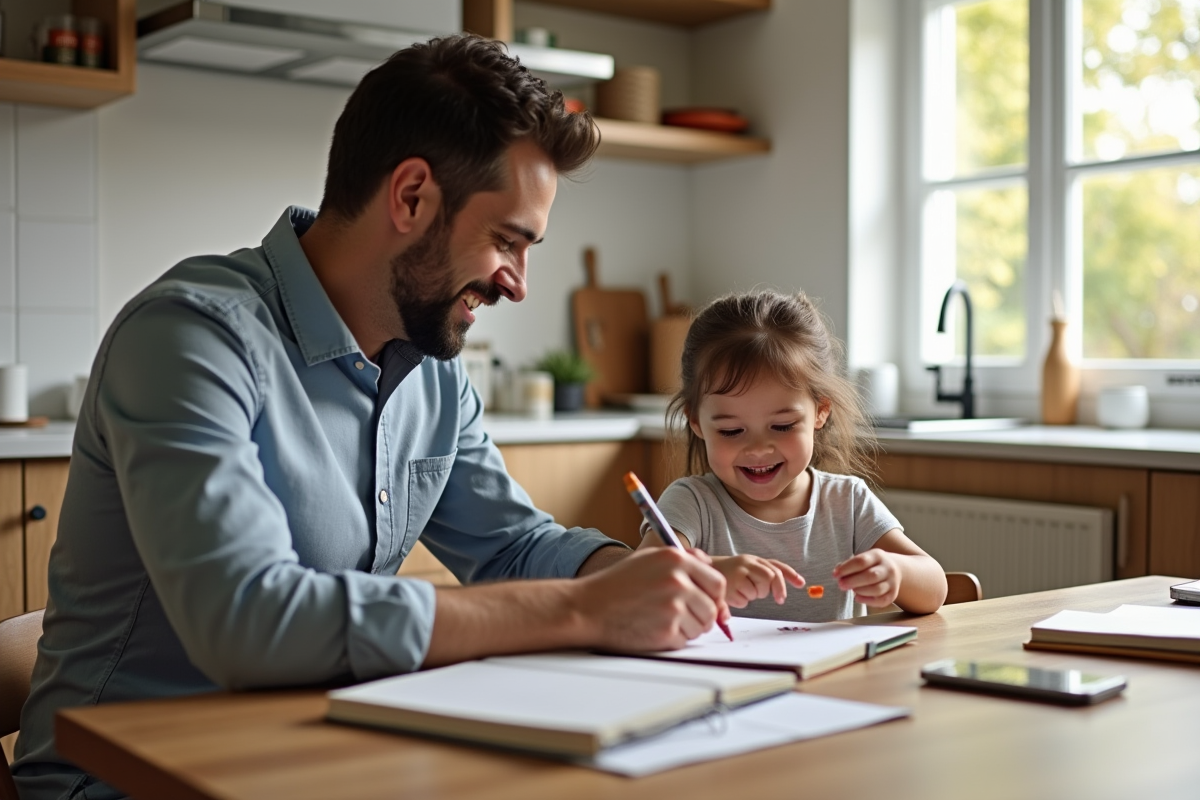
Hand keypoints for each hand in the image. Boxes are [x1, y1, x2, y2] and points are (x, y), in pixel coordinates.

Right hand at [570, 546, 728, 650]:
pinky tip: (653, 629)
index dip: (713, 595)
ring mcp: (673, 608)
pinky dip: (673, 639)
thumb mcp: (648, 559)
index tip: (705, 601)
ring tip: (662, 620)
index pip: (717, 582)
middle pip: (712, 608)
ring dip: (687, 628)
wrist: (588, 607)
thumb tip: (707, 564)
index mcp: (675, 559)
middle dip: (702, 615)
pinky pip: (684, 640)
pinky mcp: (666, 632)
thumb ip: (680, 558)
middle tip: (684, 616)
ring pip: (701, 626)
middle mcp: (677, 581)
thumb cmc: (616, 585)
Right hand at [710, 555, 803, 606]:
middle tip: (779, 599)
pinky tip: (733, 595)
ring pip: (759, 590)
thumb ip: (764, 573)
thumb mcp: (746, 569)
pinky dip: (742, 602)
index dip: (790, 574)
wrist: (701, 572)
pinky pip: (745, 599)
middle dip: (777, 589)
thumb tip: (790, 587)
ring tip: (743, 592)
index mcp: (752, 559)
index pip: (775, 565)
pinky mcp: (730, 585)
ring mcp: (738, 573)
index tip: (801, 583)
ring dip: (755, 595)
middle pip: (771, 576)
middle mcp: (746, 563)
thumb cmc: (728, 574)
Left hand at [834, 549, 901, 607]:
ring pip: (876, 589)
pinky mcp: (892, 595)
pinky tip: (858, 598)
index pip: (861, 561)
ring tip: (852, 590)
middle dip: (853, 581)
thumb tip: (837, 573)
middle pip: (871, 576)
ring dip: (860, 591)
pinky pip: (880, 601)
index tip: (835, 574)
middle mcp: (887, 568)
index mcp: (877, 556)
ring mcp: (892, 582)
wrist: (896, 569)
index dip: (846, 568)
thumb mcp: (864, 558)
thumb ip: (850, 565)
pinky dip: (867, 601)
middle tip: (841, 585)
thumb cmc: (872, 565)